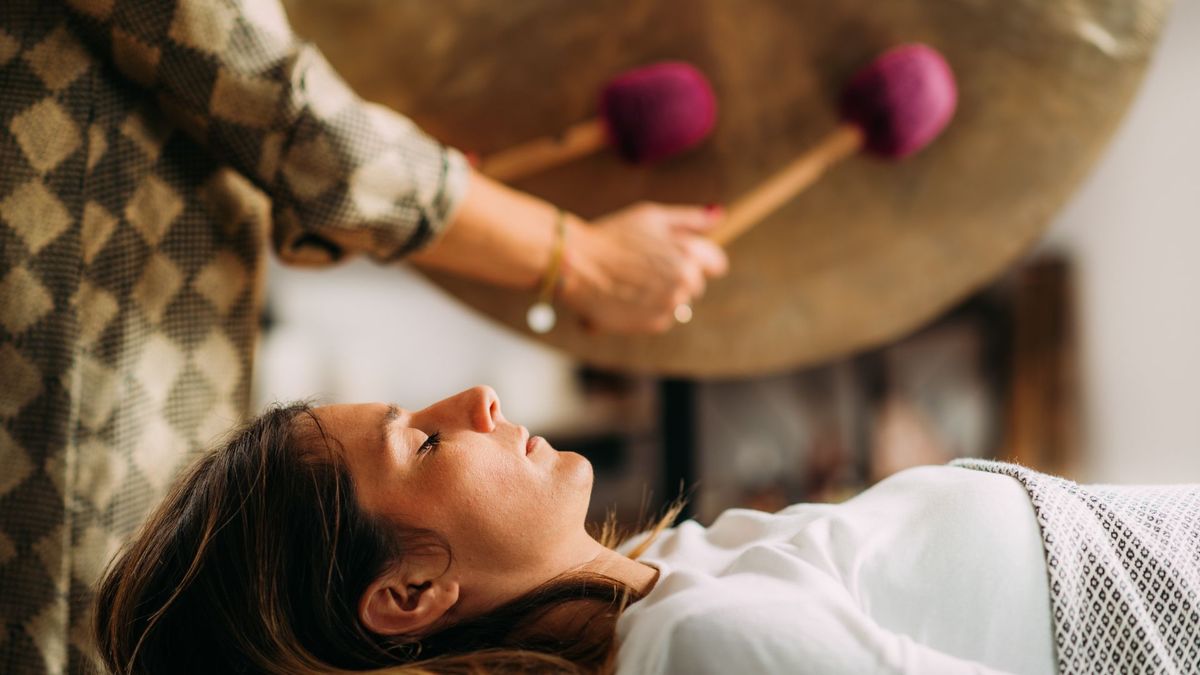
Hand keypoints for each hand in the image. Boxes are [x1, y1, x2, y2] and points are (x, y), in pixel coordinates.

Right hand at [559, 202, 728, 333]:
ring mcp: (667, 308)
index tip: (674, 253)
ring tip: (630, 279)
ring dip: (659, 293)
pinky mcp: (649, 325)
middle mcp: (683, 287)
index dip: (695, 256)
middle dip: (675, 275)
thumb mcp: (652, 217)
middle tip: (642, 264)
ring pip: (677, 302)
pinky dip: (645, 309)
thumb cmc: (613, 235)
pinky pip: (660, 318)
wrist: (575, 264)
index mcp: (689, 259)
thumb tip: (719, 215)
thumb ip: (690, 219)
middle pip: (694, 285)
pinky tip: (624, 295)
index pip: (716, 264)